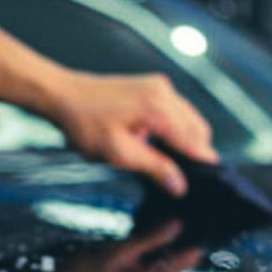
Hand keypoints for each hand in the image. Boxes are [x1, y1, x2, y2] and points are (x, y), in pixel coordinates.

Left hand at [43, 71, 217, 196]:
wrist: (62, 96)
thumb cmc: (84, 123)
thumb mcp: (119, 153)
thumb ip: (154, 168)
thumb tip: (179, 185)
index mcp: (158, 108)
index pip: (195, 141)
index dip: (203, 164)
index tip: (209, 183)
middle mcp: (163, 92)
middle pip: (198, 128)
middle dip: (196, 153)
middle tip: (185, 178)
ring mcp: (158, 87)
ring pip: (189, 119)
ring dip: (186, 141)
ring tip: (173, 164)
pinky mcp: (151, 87)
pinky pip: (176, 111)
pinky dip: (176, 129)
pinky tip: (162, 145)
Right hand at [64, 219, 203, 271]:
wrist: (60, 271)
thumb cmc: (85, 265)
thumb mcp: (120, 249)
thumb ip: (151, 237)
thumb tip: (179, 224)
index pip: (187, 259)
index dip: (199, 239)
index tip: (209, 217)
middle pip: (182, 253)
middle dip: (188, 233)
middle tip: (196, 206)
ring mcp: (143, 268)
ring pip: (169, 247)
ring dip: (174, 231)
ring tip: (181, 207)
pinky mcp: (136, 259)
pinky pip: (156, 244)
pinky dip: (159, 231)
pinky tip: (160, 214)